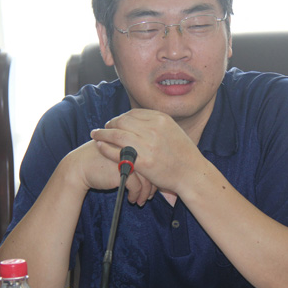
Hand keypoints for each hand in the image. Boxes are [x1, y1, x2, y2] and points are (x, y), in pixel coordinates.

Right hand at [63, 140, 155, 205]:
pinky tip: (132, 200)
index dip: (154, 172)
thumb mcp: (118, 153)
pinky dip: (136, 195)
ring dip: (145, 193)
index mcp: (132, 140)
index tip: (153, 184)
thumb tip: (153, 174)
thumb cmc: (99, 161)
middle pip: (151, 168)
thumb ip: (134, 157)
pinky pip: (136, 186)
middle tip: (151, 195)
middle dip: (153, 184)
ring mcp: (127, 159)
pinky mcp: (121, 171)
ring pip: (146, 179)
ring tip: (142, 201)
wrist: (78, 167)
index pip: (151, 156)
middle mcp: (132, 148)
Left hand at [90, 109, 204, 197]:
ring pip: (117, 134)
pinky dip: (105, 148)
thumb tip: (140, 120)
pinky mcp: (142, 162)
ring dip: (102, 134)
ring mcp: (147, 146)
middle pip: (122, 121)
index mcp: (161, 119)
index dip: (121, 117)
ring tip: (95, 135)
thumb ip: (157, 124)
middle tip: (103, 129)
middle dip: (110, 124)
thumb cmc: (184, 155)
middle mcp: (153, 129)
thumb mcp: (174, 131)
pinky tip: (100, 147)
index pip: (134, 113)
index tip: (115, 122)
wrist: (192, 174)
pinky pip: (117, 152)